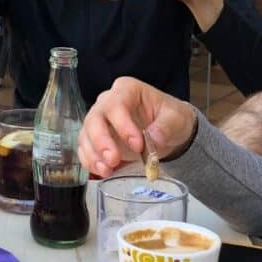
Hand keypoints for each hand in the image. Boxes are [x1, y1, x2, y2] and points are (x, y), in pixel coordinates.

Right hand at [79, 77, 198, 177]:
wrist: (168, 131)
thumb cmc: (170, 118)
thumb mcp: (176, 118)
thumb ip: (165, 127)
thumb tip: (154, 139)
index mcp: (127, 90)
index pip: (116, 104)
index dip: (122, 124)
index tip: (137, 145)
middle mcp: (108, 102)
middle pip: (94, 118)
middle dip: (101, 140)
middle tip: (113, 159)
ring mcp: (100, 121)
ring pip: (86, 134)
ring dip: (94, 154)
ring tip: (107, 170)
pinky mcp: (96, 139)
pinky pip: (85, 148)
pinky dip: (91, 161)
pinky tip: (103, 171)